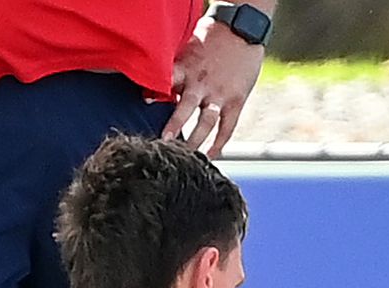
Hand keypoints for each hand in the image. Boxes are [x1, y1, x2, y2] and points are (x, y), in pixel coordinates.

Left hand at [160, 15, 265, 157]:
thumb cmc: (211, 38)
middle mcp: (202, 82)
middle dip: (175, 125)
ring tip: (185, 156)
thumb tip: (151, 88)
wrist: (242, 30)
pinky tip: (209, 156)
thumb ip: (173, 69)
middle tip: (164, 142)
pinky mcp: (236, 101)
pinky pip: (227, 128)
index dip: (155, 91)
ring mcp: (220, 94)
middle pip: (186, 107)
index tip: (146, 104)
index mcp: (187, 67)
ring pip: (206, 122)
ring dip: (195, 140)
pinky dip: (218, 144)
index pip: (167, 81)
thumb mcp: (187, 48)